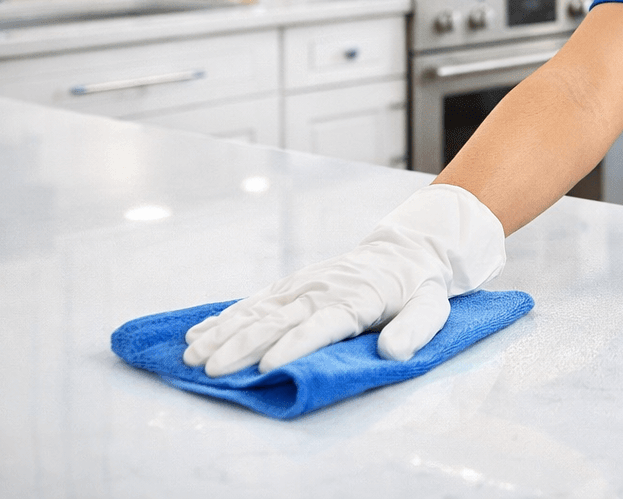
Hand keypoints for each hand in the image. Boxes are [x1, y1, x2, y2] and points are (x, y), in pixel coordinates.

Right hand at [182, 184, 505, 376]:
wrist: (405, 250)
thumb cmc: (418, 287)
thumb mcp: (431, 307)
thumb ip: (414, 329)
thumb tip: (393, 352)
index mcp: (355, 300)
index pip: (320, 326)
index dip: (293, 347)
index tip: (267, 368)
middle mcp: (322, 291)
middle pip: (277, 321)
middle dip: (241, 347)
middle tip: (211, 371)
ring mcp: (303, 286)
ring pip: (257, 311)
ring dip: (222, 334)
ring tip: (192, 356)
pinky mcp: (292, 285)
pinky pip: (255, 301)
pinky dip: (226, 317)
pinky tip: (199, 332)